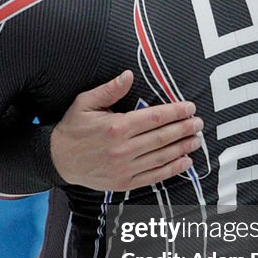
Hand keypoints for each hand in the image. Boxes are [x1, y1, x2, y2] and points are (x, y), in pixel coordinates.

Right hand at [51, 71, 203, 190]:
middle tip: (199, 124)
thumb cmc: (73, 128)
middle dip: (184, 129)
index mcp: (116, 127)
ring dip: (183, 148)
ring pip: (162, 157)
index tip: (190, 108)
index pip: (154, 118)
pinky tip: (185, 162)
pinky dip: (172, 170)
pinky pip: (154, 176)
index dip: (175, 112)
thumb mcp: (85, 103)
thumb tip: (128, 75)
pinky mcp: (125, 182)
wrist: (58, 160)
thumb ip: (109, 90)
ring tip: (197, 140)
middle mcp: (123, 149)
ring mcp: (125, 168)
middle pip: (162, 137)